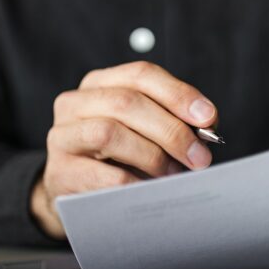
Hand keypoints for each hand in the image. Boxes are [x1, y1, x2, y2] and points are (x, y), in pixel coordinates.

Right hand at [31, 61, 218, 238]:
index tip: (208, 117)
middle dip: (171, 130)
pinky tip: (151, 191)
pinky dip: (135, 184)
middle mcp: (74, 103)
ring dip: (151, 155)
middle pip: (126, 102)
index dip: (178, 93)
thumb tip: (207, 124)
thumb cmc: (117, 157)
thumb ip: (172, 120)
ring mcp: (62, 136)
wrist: (75, 193)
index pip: (141, 74)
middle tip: (199, 156)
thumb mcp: (143, 130)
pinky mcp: (60, 172)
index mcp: (99, 83)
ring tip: (173, 174)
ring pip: (109, 133)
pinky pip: (103, 175)